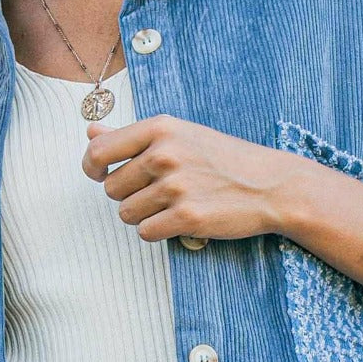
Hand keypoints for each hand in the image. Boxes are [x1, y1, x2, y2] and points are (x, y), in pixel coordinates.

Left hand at [82, 113, 294, 242]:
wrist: (271, 185)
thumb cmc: (223, 158)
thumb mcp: (179, 135)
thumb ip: (131, 136)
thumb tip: (91, 131)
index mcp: (160, 128)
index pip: (99, 150)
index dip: (92, 167)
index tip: (99, 174)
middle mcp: (164, 154)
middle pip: (111, 188)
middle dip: (129, 194)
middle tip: (160, 191)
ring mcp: (176, 187)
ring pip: (126, 213)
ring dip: (144, 215)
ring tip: (173, 205)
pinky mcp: (187, 218)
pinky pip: (146, 232)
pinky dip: (159, 231)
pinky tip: (180, 220)